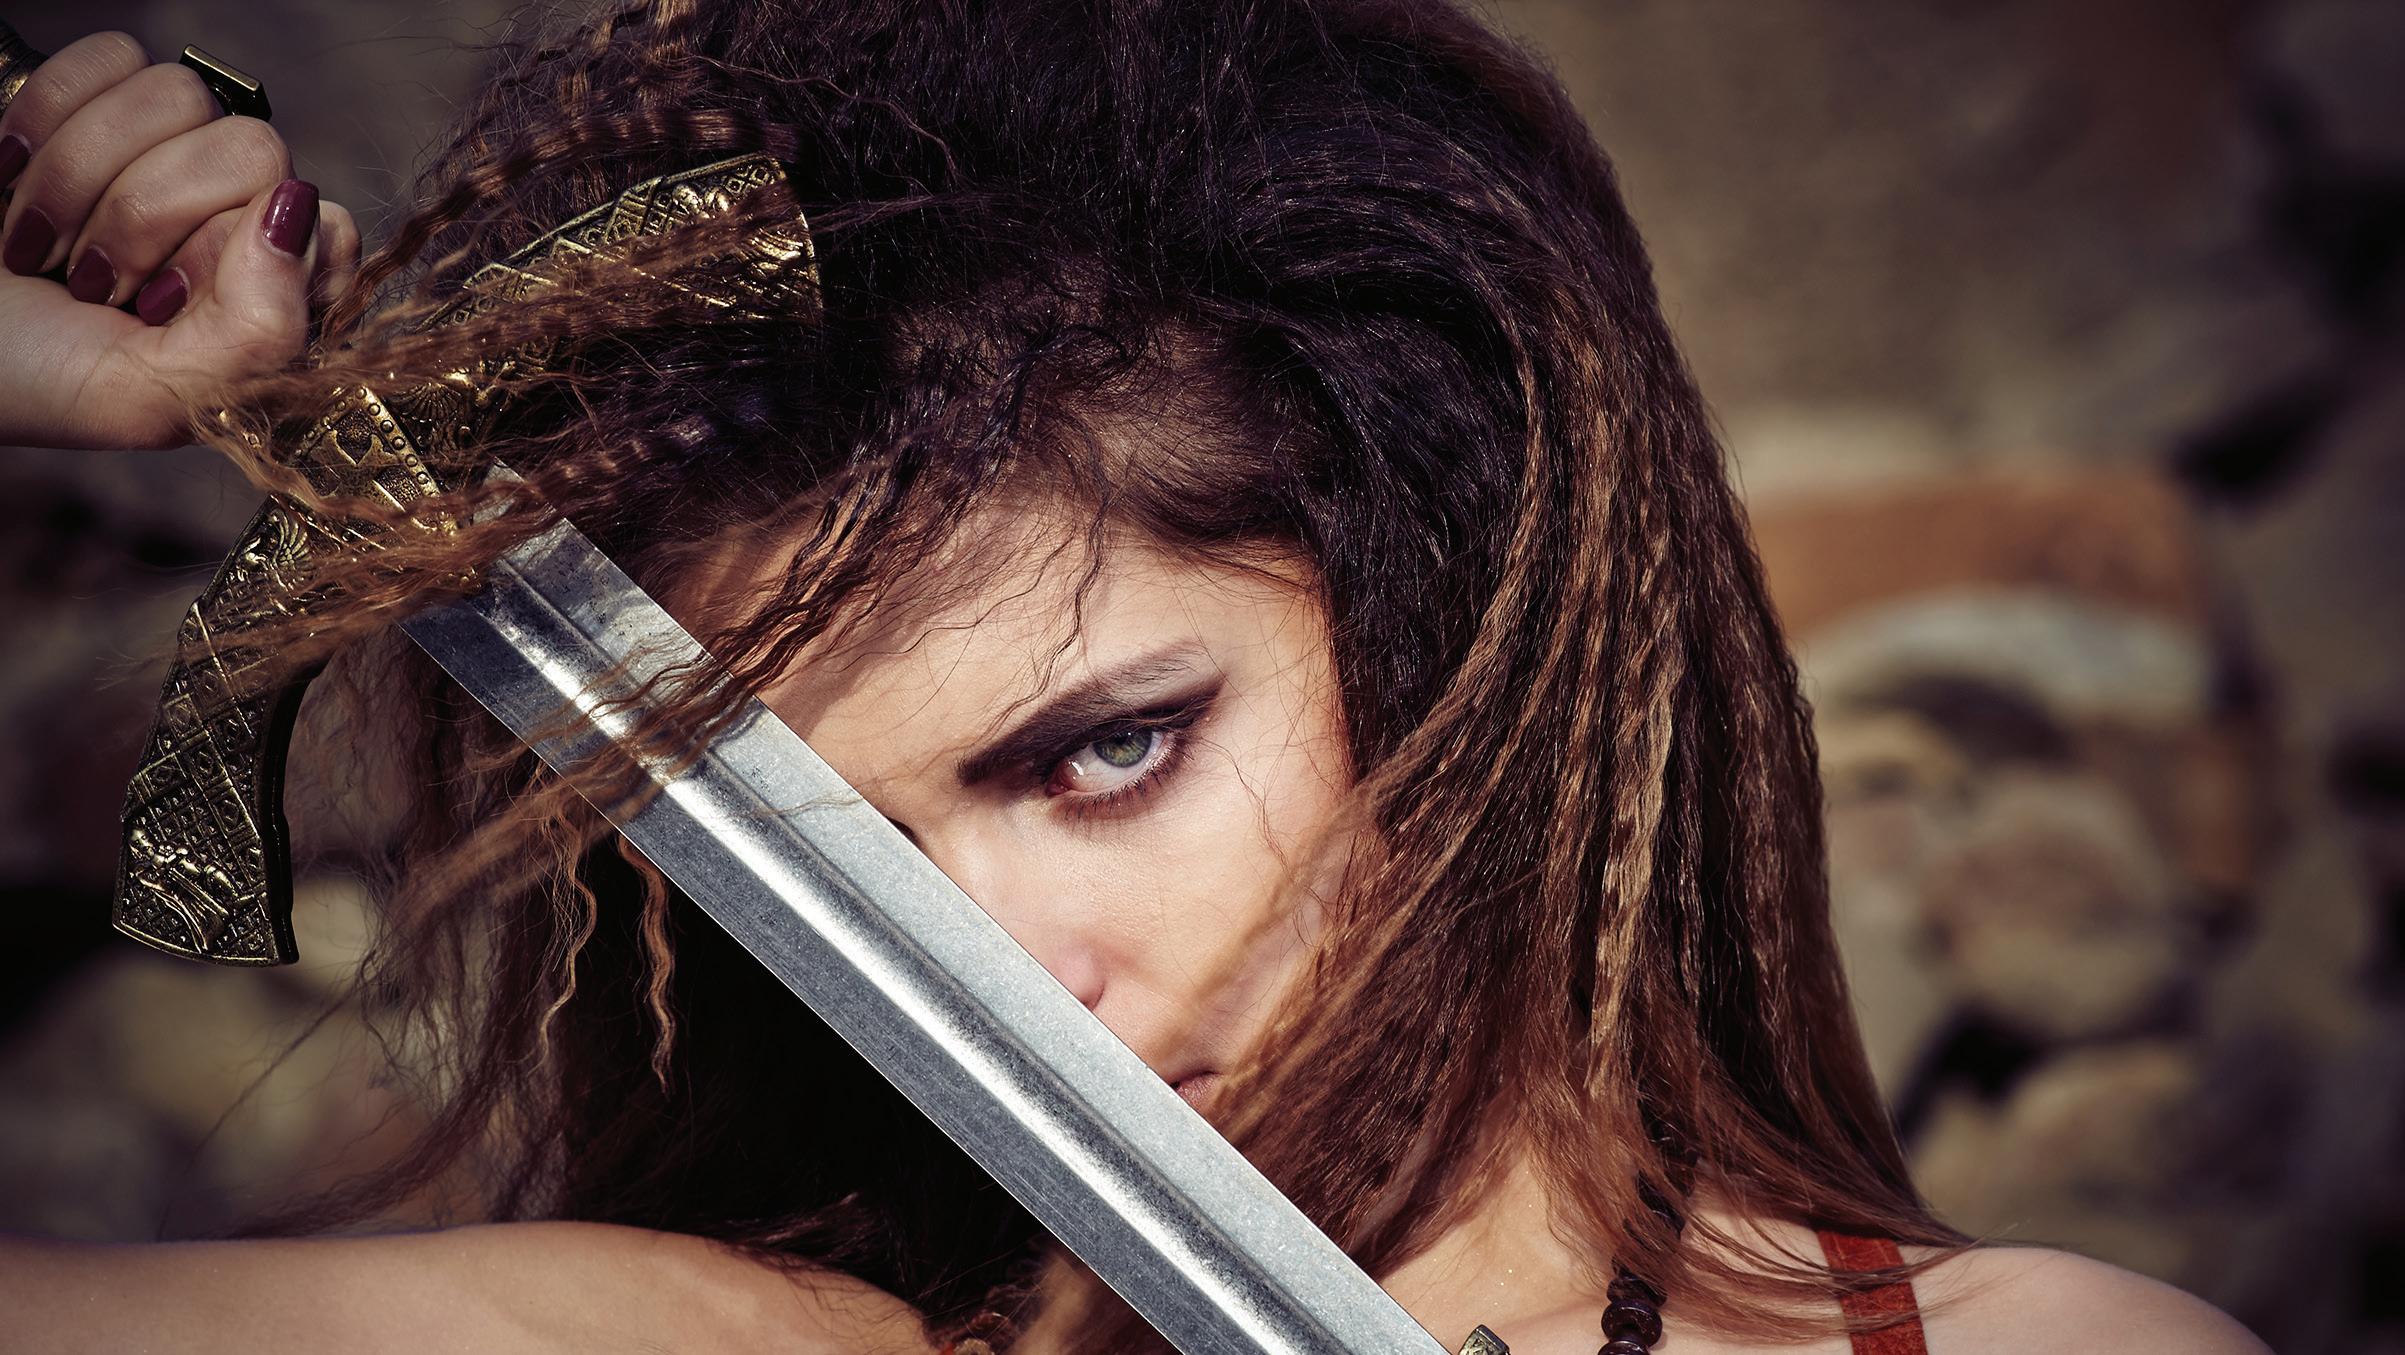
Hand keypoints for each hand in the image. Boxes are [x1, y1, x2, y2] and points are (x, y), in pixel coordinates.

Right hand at [0, 31, 358, 449]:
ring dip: (82, 175)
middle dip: (145, 216)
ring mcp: (175, 153)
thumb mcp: (154, 398)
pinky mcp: (104, 102)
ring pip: (180, 93)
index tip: (156, 307)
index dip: (223, 260)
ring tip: (46, 242)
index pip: (318, 225)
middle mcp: (242, 214)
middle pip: (253, 148)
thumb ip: (259, 331)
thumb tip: (294, 207)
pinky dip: (45, 119)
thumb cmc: (40, 377)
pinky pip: (112, 56)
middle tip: (91, 279)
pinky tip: (16, 179)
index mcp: (281, 294)